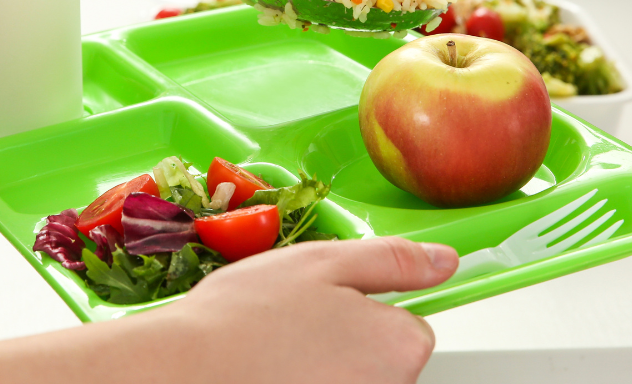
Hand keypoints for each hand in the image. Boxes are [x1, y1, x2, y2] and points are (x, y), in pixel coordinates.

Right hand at [160, 237, 459, 383]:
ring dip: (323, 365)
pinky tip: (271, 371)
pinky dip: (303, 380)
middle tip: (298, 320)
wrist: (187, 369)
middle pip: (384, 360)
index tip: (335, 303)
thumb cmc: (248, 316)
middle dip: (348, 339)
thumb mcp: (324, 262)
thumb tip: (445, 261)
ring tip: (277, 347)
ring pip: (351, 378)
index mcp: (400, 346)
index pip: (414, 326)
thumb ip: (393, 260)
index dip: (372, 308)